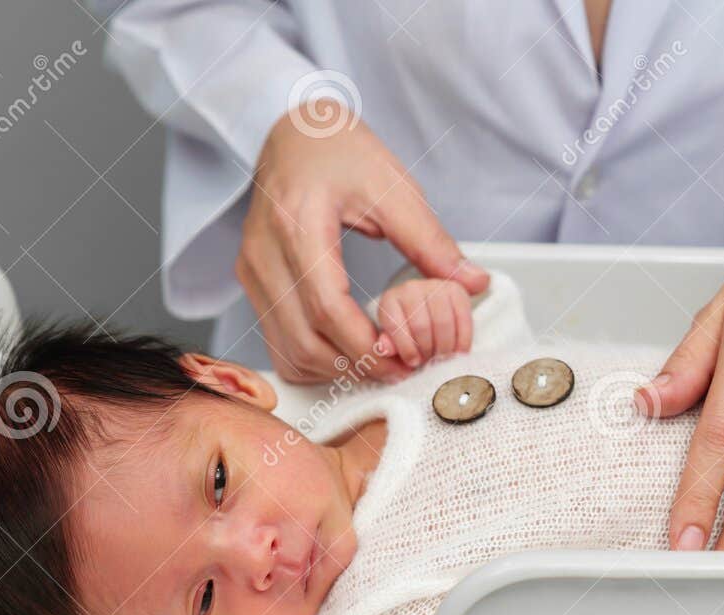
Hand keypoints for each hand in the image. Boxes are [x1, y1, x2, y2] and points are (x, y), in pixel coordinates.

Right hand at [237, 101, 488, 382]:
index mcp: (298, 223)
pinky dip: (311, 362)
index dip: (365, 344)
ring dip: (334, 371)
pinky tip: (345, 356)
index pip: (326, 305)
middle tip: (400, 369)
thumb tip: (472, 283)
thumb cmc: (340, 151)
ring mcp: (252, 270)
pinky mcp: (252, 282)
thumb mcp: (391, 186)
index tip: (404, 358)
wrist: (294, 133)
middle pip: (304, 338)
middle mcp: (264, 252)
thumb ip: (430, 240)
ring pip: (288, 349)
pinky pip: (276, 342)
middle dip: (356, 367)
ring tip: (379, 364)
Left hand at [375, 279, 473, 367]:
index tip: (414, 363)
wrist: (428, 313)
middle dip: (427, 351)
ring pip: (443, 324)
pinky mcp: (457, 291)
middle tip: (430, 362)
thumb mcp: (394, 341)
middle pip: (421, 326)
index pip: (395, 326)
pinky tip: (458, 352)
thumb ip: (388, 346)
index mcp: (389, 300)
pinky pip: (463, 320)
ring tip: (442, 357)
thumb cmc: (408, 333)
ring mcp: (435, 286)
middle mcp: (410, 288)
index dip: (407, 349)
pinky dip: (462, 341)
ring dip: (444, 348)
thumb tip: (384, 349)